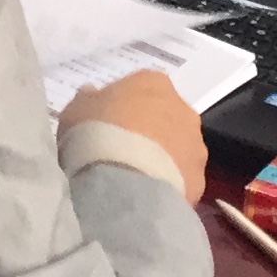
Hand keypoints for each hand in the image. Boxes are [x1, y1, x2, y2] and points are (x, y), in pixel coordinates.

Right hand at [59, 71, 206, 203]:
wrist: (122, 180)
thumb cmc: (96, 132)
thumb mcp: (76, 109)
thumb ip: (88, 99)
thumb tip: (91, 94)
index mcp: (153, 82)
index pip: (141, 87)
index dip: (123, 105)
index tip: (107, 121)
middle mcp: (182, 109)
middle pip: (165, 116)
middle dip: (148, 130)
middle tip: (121, 149)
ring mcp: (195, 146)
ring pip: (177, 147)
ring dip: (161, 157)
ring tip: (133, 176)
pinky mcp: (199, 180)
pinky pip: (181, 178)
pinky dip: (167, 183)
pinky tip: (145, 194)